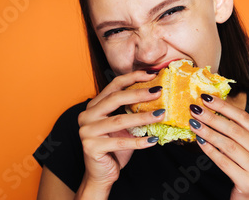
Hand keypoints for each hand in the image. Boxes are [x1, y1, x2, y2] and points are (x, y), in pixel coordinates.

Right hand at [77, 71, 164, 192]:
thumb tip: (156, 94)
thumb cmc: (114, 147)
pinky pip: (120, 142)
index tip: (152, 74)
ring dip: (143, 117)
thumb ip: (131, 110)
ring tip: (161, 115)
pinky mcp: (92, 147)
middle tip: (158, 91)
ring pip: (119, 120)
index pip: (114, 85)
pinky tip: (153, 140)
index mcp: (94, 106)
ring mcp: (87, 131)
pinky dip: (139, 141)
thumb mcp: (123, 125)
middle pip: (115, 99)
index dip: (133, 77)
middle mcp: (87, 115)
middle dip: (139, 93)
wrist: (101, 173)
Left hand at [189, 94, 248, 199]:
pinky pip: (223, 162)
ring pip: (228, 145)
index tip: (207, 98)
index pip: (245, 119)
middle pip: (235, 131)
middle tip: (195, 109)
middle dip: (213, 118)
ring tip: (194, 123)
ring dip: (208, 132)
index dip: (225, 107)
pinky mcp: (247, 182)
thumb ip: (239, 130)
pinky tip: (199, 141)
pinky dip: (209, 150)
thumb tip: (212, 108)